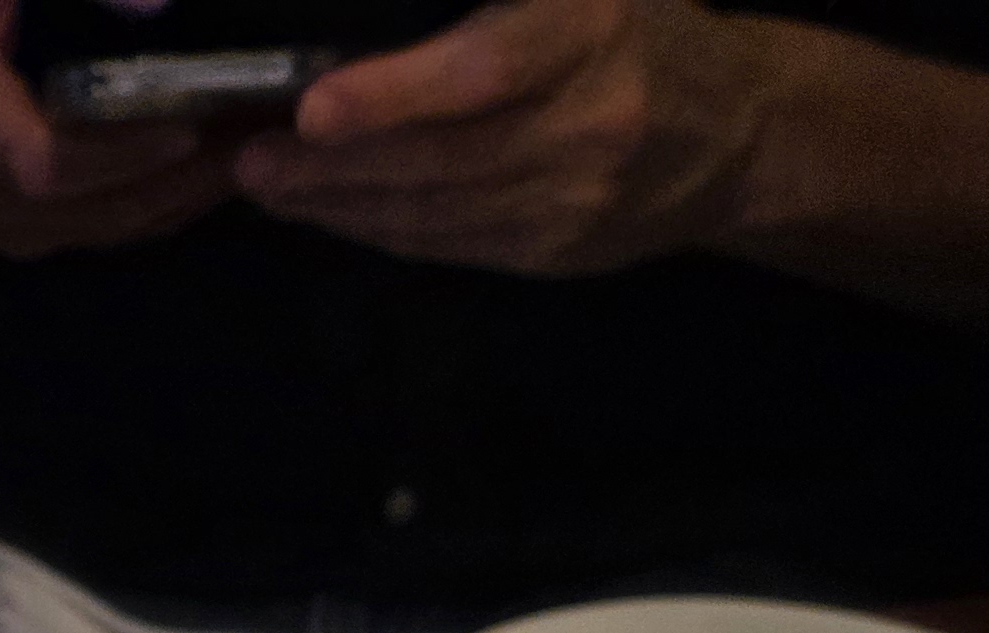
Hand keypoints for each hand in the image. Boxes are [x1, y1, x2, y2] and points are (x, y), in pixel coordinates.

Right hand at [0, 0, 242, 257]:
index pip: (43, 163)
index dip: (122, 152)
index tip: (196, 119)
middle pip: (89, 212)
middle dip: (184, 179)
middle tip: (265, 133)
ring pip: (92, 230)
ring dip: (175, 199)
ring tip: (250, 152)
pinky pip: (80, 230)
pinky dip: (143, 206)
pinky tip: (194, 173)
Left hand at [232, 0, 781, 277]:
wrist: (737, 134)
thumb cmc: (641, 27)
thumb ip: (503, 3)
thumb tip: (383, 14)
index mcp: (591, 34)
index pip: (481, 72)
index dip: (393, 95)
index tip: (314, 105)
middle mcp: (587, 125)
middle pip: (438, 157)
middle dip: (332, 164)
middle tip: (252, 155)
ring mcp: (571, 201)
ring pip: (432, 212)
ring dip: (338, 204)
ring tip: (267, 183)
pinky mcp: (554, 253)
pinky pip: (447, 244)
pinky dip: (379, 228)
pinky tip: (330, 209)